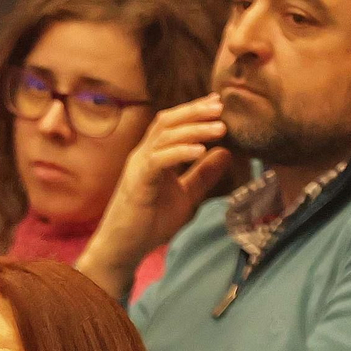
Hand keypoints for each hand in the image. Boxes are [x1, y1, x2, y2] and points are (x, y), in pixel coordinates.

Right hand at [78, 94, 231, 297]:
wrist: (123, 248)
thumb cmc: (149, 223)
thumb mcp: (186, 196)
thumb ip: (203, 175)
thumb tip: (226, 153)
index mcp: (153, 156)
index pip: (172, 124)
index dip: (194, 110)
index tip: (218, 102)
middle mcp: (143, 156)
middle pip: (167, 122)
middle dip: (194, 111)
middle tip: (221, 106)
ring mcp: (138, 168)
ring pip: (164, 137)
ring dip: (193, 130)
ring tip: (219, 128)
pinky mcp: (138, 183)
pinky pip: (158, 161)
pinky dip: (179, 152)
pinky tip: (201, 151)